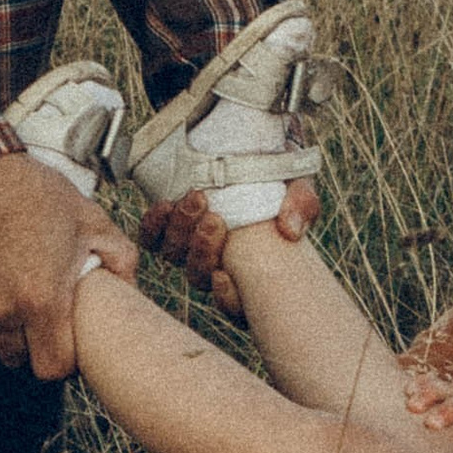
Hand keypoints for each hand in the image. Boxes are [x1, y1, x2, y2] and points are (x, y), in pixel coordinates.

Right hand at [0, 153, 135, 376]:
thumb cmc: (32, 192)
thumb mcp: (89, 219)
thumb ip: (119, 259)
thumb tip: (131, 289)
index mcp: (42, 300)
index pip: (52, 369)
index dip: (64, 360)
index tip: (66, 343)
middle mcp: (1, 311)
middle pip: (18, 361)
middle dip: (32, 346)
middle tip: (40, 318)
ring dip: (0, 331)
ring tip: (11, 297)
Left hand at [138, 178, 320, 315]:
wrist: (255, 148)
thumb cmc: (281, 177)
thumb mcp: (298, 188)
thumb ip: (301, 206)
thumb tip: (290, 230)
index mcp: (251, 271)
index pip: (235, 305)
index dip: (225, 298)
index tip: (223, 274)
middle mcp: (217, 264)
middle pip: (198, 275)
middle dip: (202, 251)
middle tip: (215, 220)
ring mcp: (191, 246)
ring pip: (174, 255)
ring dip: (182, 231)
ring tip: (197, 199)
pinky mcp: (170, 226)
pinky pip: (151, 237)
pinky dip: (154, 224)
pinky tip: (166, 205)